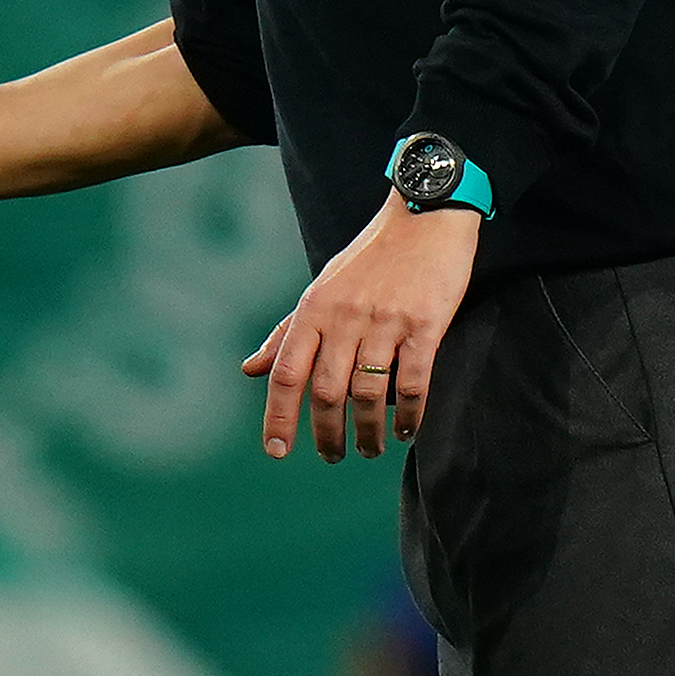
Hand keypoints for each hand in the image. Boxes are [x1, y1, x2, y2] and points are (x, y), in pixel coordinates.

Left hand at [244, 189, 478, 462]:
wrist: (424, 218)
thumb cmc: (369, 259)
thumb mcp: (320, 290)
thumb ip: (287, 333)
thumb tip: (249, 370)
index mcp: (313, 309)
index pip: (285, 372)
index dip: (278, 415)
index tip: (276, 452)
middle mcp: (343, 317)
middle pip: (325, 392)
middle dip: (327, 434)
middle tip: (332, 457)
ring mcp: (384, 322)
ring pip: (368, 394)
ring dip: (368, 432)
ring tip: (370, 449)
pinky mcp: (425, 325)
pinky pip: (413, 382)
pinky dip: (408, 415)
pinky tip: (405, 431)